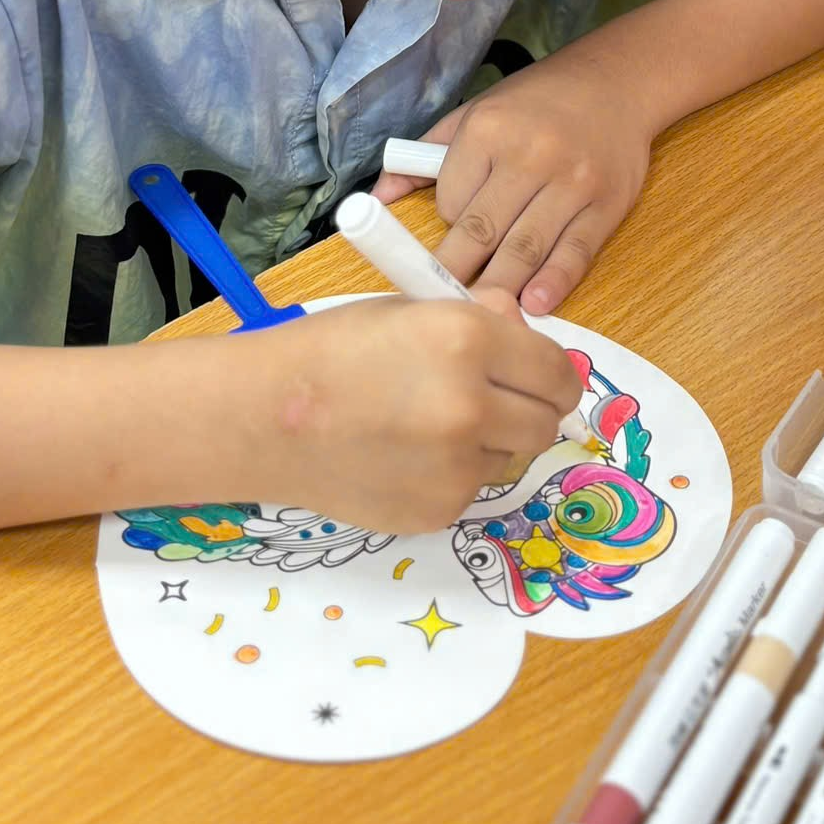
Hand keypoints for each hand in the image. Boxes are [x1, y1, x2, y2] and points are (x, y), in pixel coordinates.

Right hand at [239, 289, 583, 534]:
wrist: (265, 417)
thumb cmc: (333, 350)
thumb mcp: (410, 313)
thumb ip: (479, 321)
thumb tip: (525, 331)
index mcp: (466, 339)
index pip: (558, 371)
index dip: (550, 374)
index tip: (537, 378)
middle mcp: (471, 405)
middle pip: (545, 424)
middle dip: (527, 412)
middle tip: (492, 403)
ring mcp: (455, 465)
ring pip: (510, 459)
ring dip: (489, 444)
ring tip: (428, 426)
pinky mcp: (438, 510)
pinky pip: (470, 489)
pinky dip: (450, 474)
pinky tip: (403, 457)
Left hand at [374, 53, 655, 315]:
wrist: (618, 82)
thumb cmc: (538, 102)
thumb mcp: (476, 112)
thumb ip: (426, 157)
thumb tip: (377, 197)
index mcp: (489, 129)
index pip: (451, 199)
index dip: (445, 225)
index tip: (451, 236)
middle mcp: (530, 155)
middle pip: (482, 230)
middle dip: (457, 271)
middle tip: (439, 306)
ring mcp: (572, 182)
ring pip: (525, 247)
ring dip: (499, 287)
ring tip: (481, 315)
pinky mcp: (606, 205)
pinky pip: (576, 251)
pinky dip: (554, 281)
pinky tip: (536, 304)